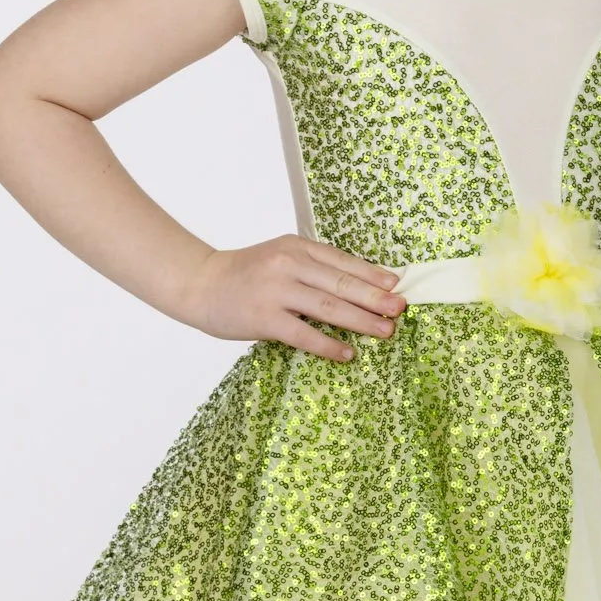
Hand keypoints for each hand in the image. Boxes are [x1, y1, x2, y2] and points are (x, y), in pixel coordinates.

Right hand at [185, 236, 404, 361]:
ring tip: (386, 331)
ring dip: (361, 321)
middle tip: (400, 310)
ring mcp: (276, 291)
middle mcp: (288, 264)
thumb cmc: (245, 274)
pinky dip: (329, 345)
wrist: (199, 283)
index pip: (343, 261)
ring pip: (329, 308)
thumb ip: (312, 267)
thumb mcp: (280, 258)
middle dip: (376, 298)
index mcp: (296, 247)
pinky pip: (304, 335)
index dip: (373, 275)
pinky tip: (348, 353)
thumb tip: (359, 287)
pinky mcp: (264, 318)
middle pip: (342, 284)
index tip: (398, 286)